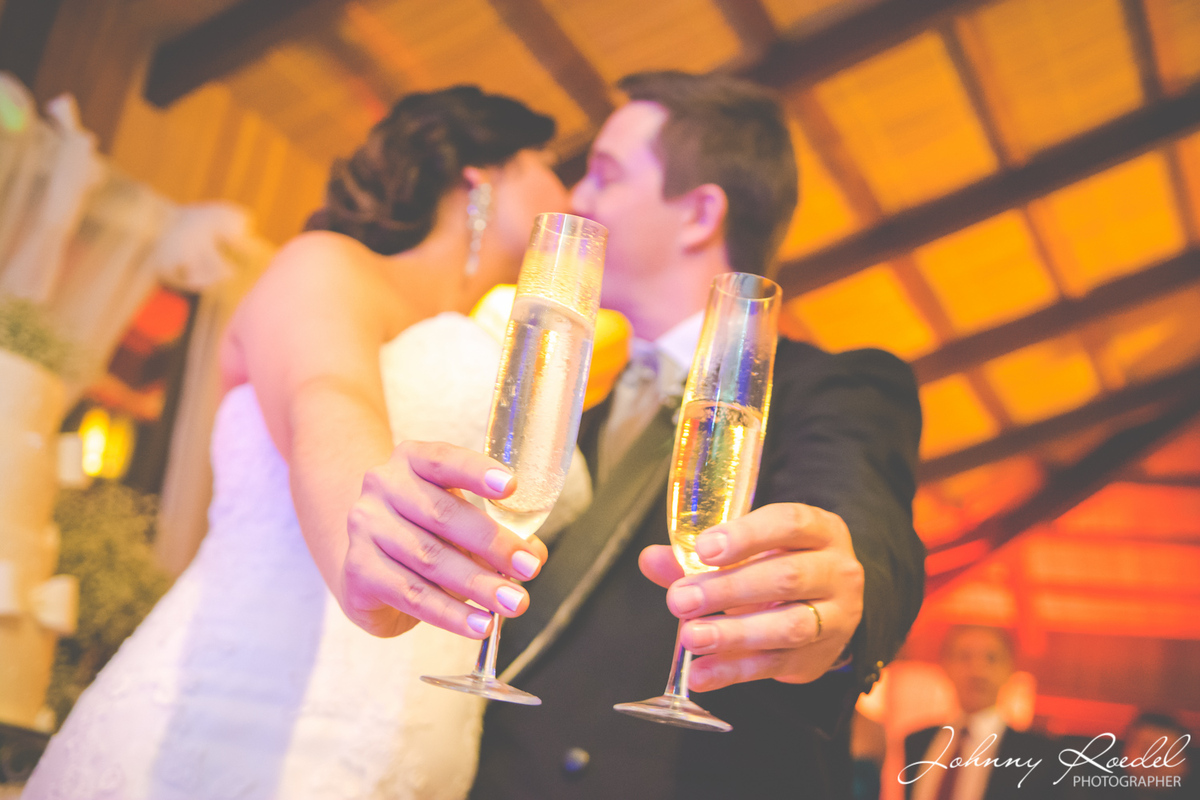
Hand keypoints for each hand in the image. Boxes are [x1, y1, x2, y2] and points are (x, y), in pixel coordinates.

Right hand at [342, 441, 547, 638]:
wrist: (366, 561)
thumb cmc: (426, 532)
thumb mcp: (462, 521)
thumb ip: (499, 530)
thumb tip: (534, 553)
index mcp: (412, 460)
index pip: (444, 460)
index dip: (477, 472)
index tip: (512, 487)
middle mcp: (383, 485)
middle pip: (442, 514)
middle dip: (493, 544)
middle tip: (529, 568)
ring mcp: (365, 526)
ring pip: (430, 559)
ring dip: (478, 584)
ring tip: (514, 603)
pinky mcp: (357, 568)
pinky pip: (412, 594)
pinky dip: (451, 613)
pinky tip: (480, 624)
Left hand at [639, 503, 862, 690]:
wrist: (823, 607)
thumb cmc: (777, 565)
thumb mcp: (748, 550)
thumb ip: (699, 555)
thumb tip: (650, 559)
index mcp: (820, 530)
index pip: (790, 523)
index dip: (747, 536)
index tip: (704, 550)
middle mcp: (836, 571)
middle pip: (787, 577)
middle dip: (728, 589)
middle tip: (680, 600)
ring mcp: (835, 617)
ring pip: (790, 626)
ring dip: (734, 633)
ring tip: (690, 637)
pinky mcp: (819, 657)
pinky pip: (776, 665)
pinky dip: (734, 670)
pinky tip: (701, 673)